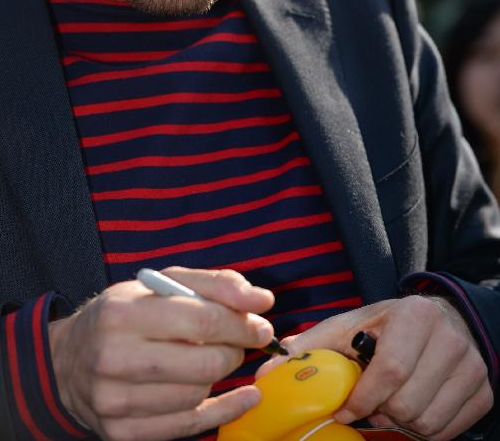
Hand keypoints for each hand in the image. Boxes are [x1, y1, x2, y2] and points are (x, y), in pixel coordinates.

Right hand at [48, 267, 274, 440]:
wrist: (67, 361)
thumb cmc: (123, 314)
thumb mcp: (159, 283)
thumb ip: (213, 284)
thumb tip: (261, 300)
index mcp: (122, 313)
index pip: (200, 320)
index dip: (241, 323)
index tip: (260, 323)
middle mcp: (114, 358)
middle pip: (204, 364)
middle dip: (235, 351)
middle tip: (241, 341)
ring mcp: (115, 401)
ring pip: (197, 395)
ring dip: (219, 375)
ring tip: (217, 358)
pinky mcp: (121, 432)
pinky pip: (187, 427)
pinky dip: (224, 412)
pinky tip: (243, 397)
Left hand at [256, 296, 492, 439]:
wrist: (442, 318)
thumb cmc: (387, 325)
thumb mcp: (349, 326)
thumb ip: (310, 346)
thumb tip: (267, 370)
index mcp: (414, 317)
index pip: (390, 371)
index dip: (363, 398)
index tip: (344, 408)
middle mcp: (449, 339)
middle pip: (407, 403)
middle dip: (380, 411)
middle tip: (370, 402)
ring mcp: (471, 367)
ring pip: (427, 422)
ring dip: (401, 423)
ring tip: (391, 402)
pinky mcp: (482, 391)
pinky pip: (448, 431)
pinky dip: (425, 429)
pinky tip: (413, 407)